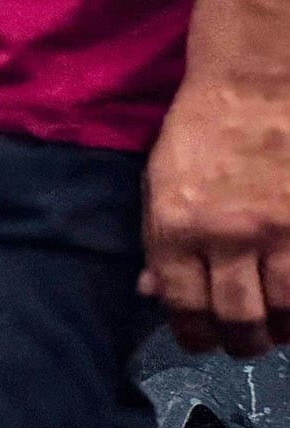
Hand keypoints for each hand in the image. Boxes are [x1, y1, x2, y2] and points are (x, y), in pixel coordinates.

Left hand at [143, 72, 289, 357]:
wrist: (254, 84)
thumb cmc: (200, 131)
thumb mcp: (159, 184)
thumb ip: (158, 242)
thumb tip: (151, 293)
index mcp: (174, 227)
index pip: (182, 305)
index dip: (193, 334)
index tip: (201, 341)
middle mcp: (226, 236)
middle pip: (237, 318)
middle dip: (241, 343)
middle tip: (246, 344)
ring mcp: (278, 230)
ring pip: (285, 309)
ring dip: (281, 330)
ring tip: (277, 329)